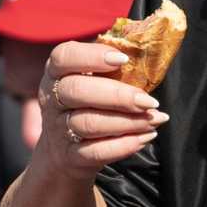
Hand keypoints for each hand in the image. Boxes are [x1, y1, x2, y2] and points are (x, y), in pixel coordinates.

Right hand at [35, 41, 168, 183]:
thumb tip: (150, 49)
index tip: (123, 60)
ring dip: (128, 121)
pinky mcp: (69, 156)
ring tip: (154, 119)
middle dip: (118, 95)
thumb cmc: (89, 105)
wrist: (64, 153)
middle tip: (149, 101)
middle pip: (77, 91)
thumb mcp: (94, 81)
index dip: (92, 56)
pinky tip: (145, 137)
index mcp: (57, 73)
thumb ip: (114, 65)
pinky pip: (95, 152)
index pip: (64, 56)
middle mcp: (52, 99)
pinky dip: (123, 145)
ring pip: (89, 123)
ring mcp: (57, 129)